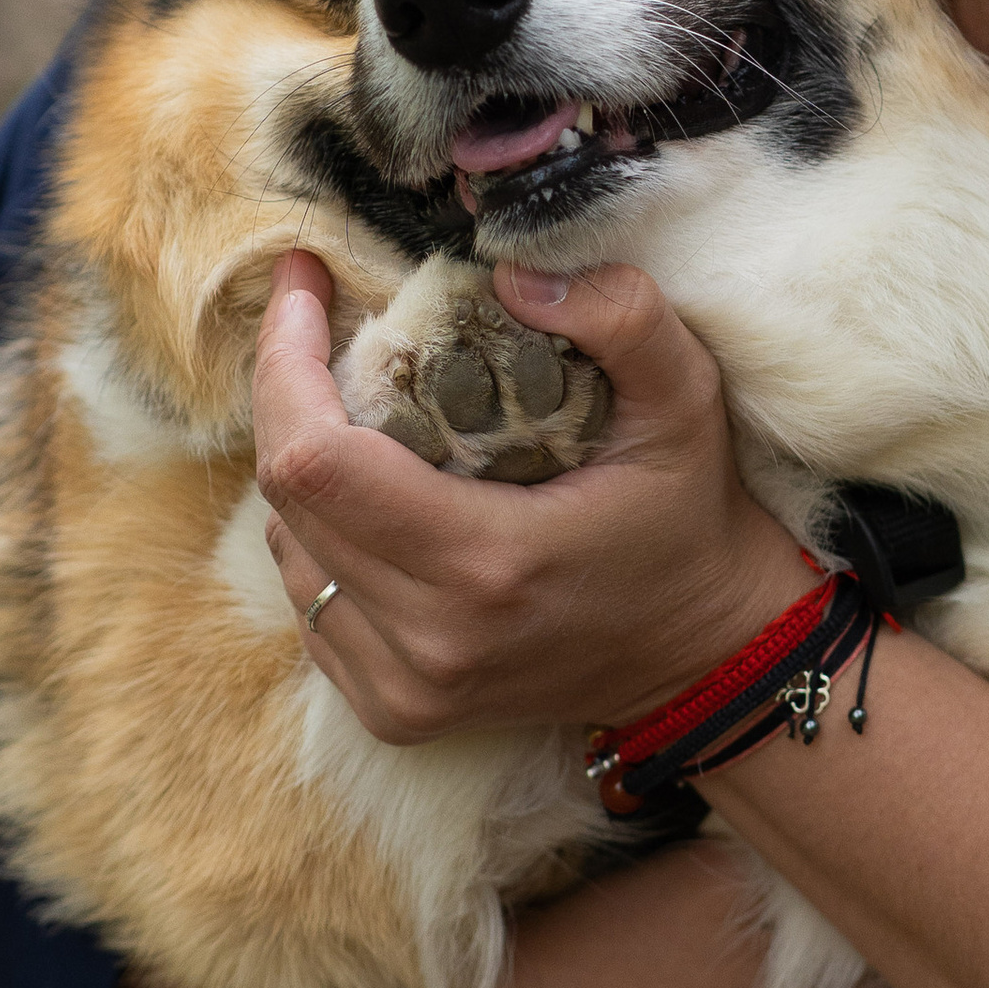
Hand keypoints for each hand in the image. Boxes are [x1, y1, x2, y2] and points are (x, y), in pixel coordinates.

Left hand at [255, 250, 808, 742]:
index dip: (285, 363)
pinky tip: (375, 497)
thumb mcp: (686, 399)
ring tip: (355, 409)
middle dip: (285, 392)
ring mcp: (404, 687)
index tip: (303, 285)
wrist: (704, 655)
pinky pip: (311, 598)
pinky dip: (322, 534)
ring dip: (305, 466)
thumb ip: (622, 318)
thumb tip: (509, 276)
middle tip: (314, 319)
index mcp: (489, 563)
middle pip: (286, 497)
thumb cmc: (690, 517)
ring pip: (288, 548)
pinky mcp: (392, 711)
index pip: (315, 461)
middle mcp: (430, 639)